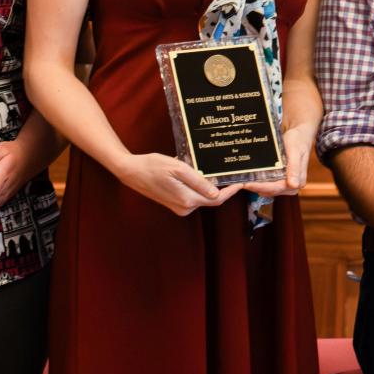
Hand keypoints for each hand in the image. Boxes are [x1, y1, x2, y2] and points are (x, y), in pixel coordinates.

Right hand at [114, 152, 244, 216]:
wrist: (132, 171)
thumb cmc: (153, 166)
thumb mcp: (178, 169)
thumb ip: (198, 182)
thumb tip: (216, 193)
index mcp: (187, 200)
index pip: (217, 199)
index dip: (231, 191)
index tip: (242, 181)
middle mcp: (185, 208)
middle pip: (211, 199)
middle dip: (223, 188)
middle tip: (232, 172)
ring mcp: (179, 207)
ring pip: (202, 197)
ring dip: (210, 186)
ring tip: (218, 170)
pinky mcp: (174, 203)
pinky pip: (193, 196)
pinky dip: (199, 187)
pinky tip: (201, 174)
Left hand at [240, 121, 314, 198]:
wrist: (299, 133)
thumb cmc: (298, 140)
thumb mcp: (296, 151)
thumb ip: (295, 168)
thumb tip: (294, 185)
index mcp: (298, 181)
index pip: (277, 188)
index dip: (261, 187)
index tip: (247, 184)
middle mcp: (292, 185)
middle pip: (271, 191)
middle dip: (255, 187)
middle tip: (239, 183)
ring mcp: (285, 183)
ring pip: (267, 189)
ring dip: (255, 186)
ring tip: (241, 181)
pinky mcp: (280, 179)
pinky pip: (267, 184)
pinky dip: (258, 182)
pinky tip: (249, 177)